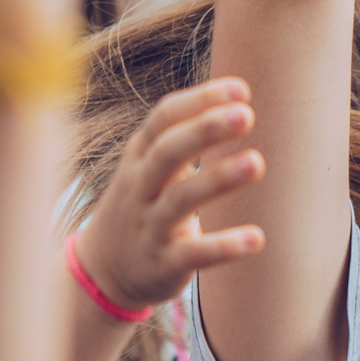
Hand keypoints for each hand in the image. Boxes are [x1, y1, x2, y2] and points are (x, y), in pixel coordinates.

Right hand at [73, 79, 267, 313]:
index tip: (241, 90)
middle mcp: (140, 187)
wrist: (102, 270)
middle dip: (205, 130)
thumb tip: (238, 99)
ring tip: (257, 162)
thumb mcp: (150, 166)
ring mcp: (150, 226)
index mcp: (140, 157)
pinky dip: (224, 246)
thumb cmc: (143, 204)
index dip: (199, 101)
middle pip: (167, 152)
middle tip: (246, 115)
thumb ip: (184, 135)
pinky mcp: (164, 264)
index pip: (163, 119)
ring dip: (219, 179)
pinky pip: (193, 254)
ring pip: (180, 199)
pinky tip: (257, 238)